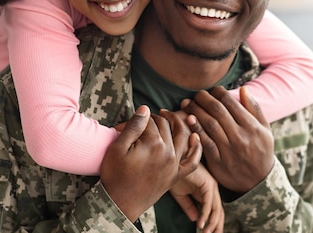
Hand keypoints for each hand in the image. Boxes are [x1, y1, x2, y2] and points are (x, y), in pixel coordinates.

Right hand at [100, 106, 201, 221]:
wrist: (120, 204)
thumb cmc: (115, 175)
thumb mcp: (117, 148)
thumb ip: (133, 126)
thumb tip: (146, 108)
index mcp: (153, 144)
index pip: (150, 121)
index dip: (139, 118)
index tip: (129, 122)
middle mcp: (168, 152)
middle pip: (165, 126)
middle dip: (155, 119)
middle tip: (144, 120)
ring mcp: (174, 165)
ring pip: (181, 136)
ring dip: (176, 123)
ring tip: (167, 116)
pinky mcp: (176, 176)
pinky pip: (193, 161)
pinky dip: (196, 148)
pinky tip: (195, 137)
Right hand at [169, 164, 223, 232]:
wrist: (173, 160)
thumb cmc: (176, 173)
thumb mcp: (181, 195)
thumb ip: (189, 206)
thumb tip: (195, 219)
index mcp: (206, 191)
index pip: (214, 210)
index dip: (213, 223)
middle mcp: (211, 189)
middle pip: (219, 211)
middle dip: (217, 226)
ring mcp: (211, 186)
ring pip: (216, 209)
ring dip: (212, 223)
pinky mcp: (208, 183)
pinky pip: (209, 203)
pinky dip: (205, 215)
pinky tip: (201, 223)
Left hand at [182, 86, 274, 193]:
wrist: (258, 181)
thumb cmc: (261, 151)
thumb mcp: (265, 130)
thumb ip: (254, 109)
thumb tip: (244, 89)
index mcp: (251, 126)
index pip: (230, 102)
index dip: (217, 92)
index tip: (212, 90)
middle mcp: (240, 136)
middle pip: (217, 111)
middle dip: (203, 98)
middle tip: (196, 94)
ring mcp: (229, 150)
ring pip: (209, 124)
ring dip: (195, 111)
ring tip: (187, 104)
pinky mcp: (218, 162)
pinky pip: (205, 142)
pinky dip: (196, 130)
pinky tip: (188, 120)